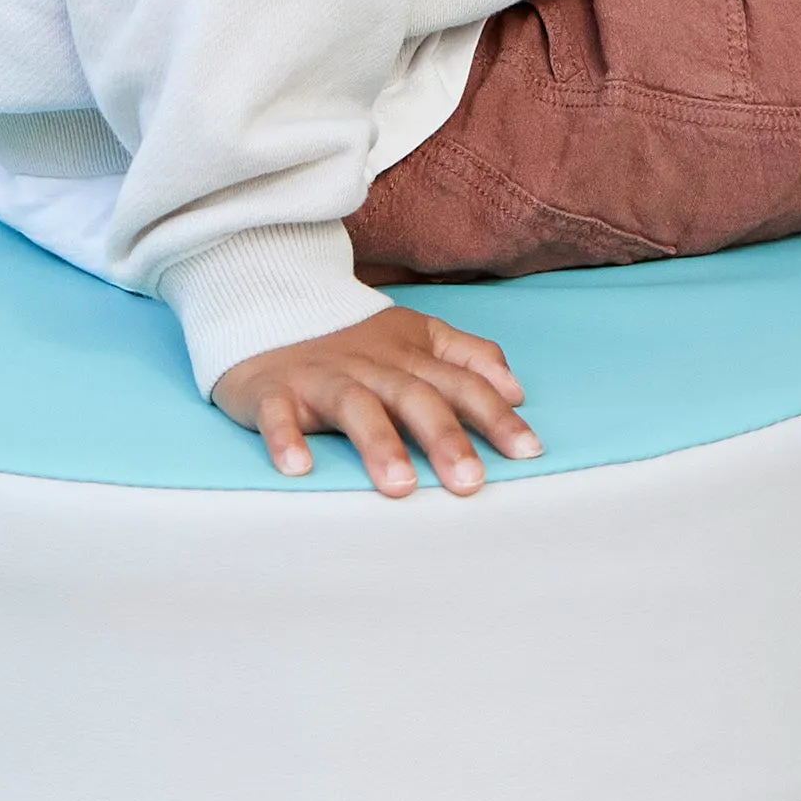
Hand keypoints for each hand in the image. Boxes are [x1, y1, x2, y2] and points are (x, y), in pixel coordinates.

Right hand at [213, 304, 541, 495]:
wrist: (271, 313)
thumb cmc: (355, 341)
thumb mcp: (419, 337)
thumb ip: (469, 358)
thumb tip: (516, 390)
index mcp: (411, 355)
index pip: (462, 384)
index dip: (496, 416)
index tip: (529, 451)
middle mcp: (372, 366)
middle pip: (415, 398)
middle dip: (445, 438)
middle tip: (471, 482)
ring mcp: (322, 378)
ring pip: (355, 407)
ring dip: (378, 444)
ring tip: (400, 487)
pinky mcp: (273, 392)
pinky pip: (278, 415)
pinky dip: (285, 438)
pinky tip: (298, 467)